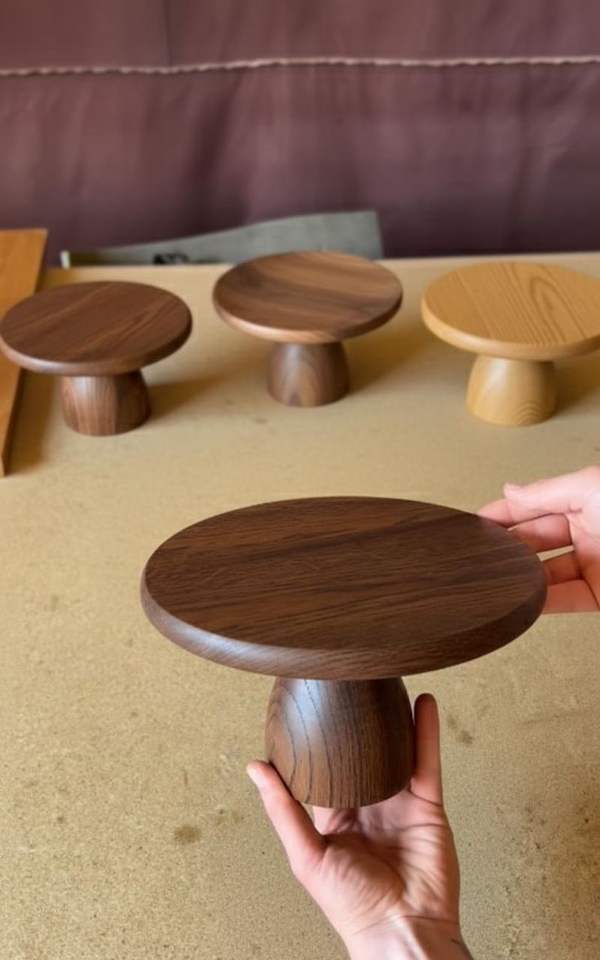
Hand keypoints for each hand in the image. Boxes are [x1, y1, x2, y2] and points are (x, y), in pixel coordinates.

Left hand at [247, 694, 468, 958]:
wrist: (403, 930)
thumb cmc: (353, 907)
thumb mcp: (307, 856)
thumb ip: (284, 810)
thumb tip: (255, 769)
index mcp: (336, 817)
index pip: (324, 769)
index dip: (318, 740)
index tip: (308, 707)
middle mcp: (368, 805)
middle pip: (364, 754)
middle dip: (358, 724)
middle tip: (349, 685)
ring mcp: (399, 802)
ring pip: (396, 750)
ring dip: (393, 719)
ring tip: (384, 684)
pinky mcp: (427, 804)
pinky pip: (426, 760)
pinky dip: (426, 731)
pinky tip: (422, 704)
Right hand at [479, 465, 599, 612]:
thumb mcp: (589, 486)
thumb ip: (546, 491)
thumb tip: (510, 490)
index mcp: (584, 503)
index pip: (534, 508)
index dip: (505, 513)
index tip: (477, 521)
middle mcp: (588, 534)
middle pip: (536, 542)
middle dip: (508, 547)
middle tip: (480, 551)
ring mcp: (593, 566)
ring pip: (546, 574)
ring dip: (521, 577)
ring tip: (495, 577)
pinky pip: (565, 600)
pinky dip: (542, 602)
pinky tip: (521, 599)